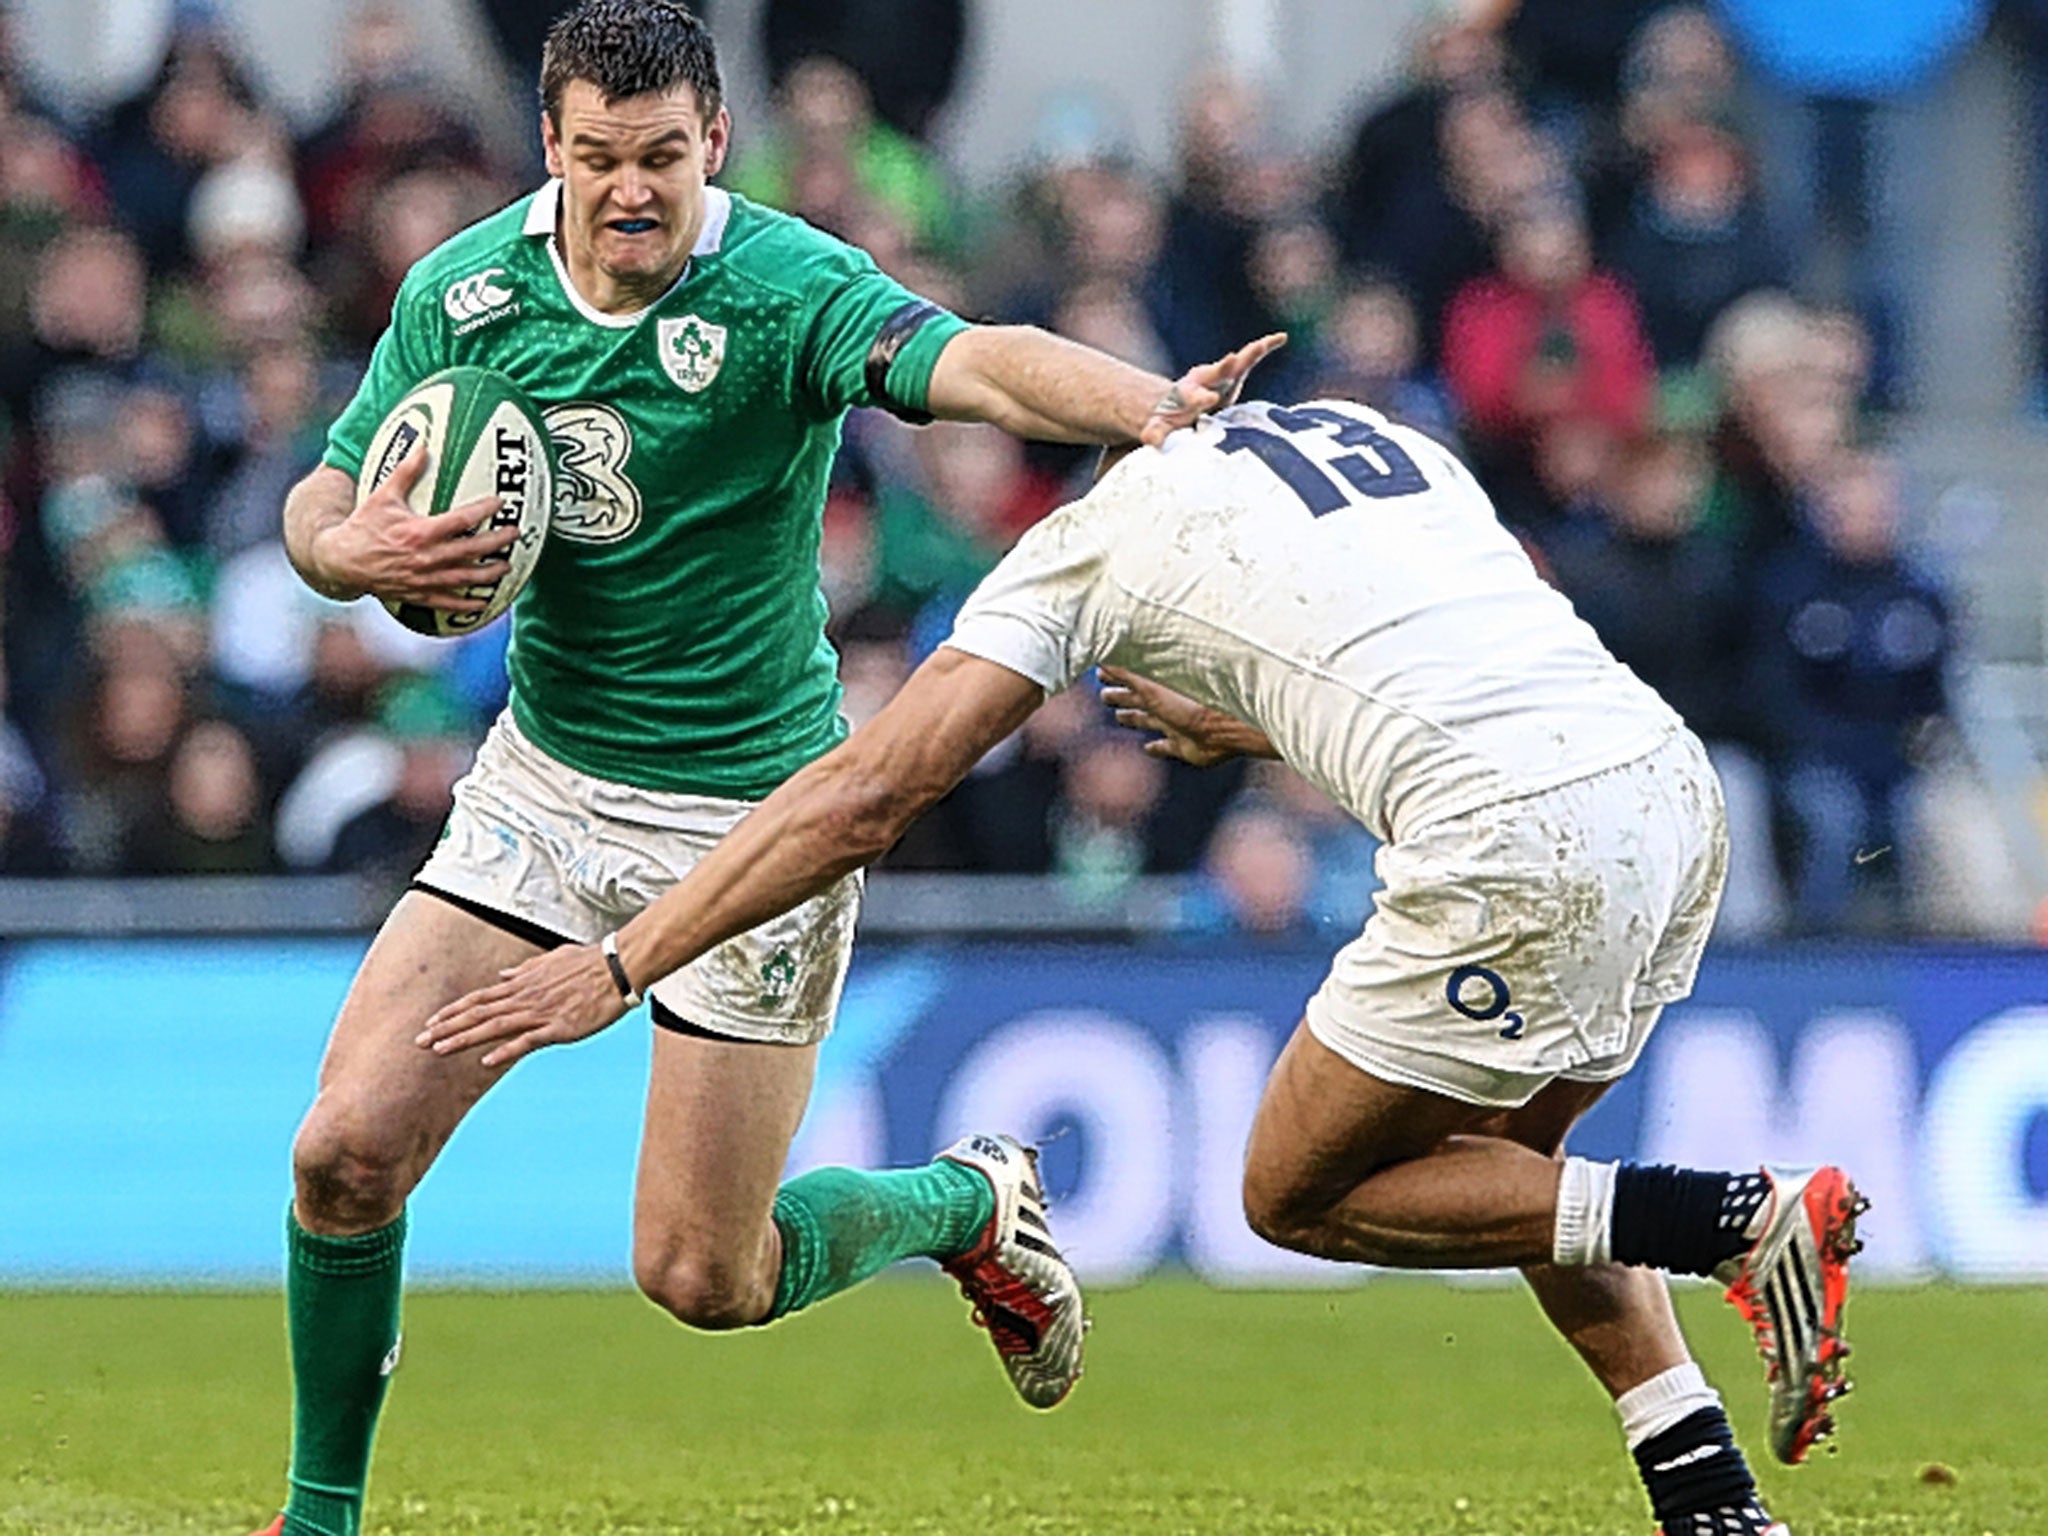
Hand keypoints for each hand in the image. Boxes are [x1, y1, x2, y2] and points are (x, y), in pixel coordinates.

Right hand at [313, 446, 519, 610]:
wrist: (342, 561)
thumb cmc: (364, 526)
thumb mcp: (383, 496)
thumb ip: (406, 472)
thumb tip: (423, 445)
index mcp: (420, 532)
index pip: (461, 521)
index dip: (484, 510)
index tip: (500, 502)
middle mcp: (425, 558)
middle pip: (471, 551)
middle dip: (497, 542)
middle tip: (515, 534)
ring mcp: (423, 580)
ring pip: (465, 579)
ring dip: (489, 574)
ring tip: (506, 566)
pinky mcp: (418, 595)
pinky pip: (447, 603)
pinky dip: (467, 606)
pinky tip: (483, 605)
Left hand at [415, 942, 628, 1068]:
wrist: (618, 967)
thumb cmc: (590, 962)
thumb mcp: (552, 960)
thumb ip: (525, 969)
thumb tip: (503, 973)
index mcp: (523, 983)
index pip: (480, 998)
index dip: (454, 1011)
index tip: (432, 1022)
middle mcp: (524, 997)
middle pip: (478, 1013)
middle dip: (447, 1027)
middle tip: (420, 1041)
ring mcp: (540, 1012)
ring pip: (493, 1026)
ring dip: (464, 1039)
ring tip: (439, 1050)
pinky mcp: (558, 1027)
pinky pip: (527, 1041)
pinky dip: (505, 1050)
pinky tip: (485, 1062)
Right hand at [1099, 666, 1269, 767]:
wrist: (1224, 726)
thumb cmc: (1192, 701)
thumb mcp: (1152, 685)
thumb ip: (1127, 673)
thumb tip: (1103, 657)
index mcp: (1158, 687)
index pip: (1131, 678)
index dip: (1115, 675)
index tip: (1099, 673)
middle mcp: (1166, 704)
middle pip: (1138, 699)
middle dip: (1122, 696)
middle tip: (1105, 695)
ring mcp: (1176, 725)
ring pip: (1149, 720)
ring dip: (1135, 718)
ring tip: (1121, 717)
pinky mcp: (1184, 746)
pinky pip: (1166, 747)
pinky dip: (1156, 748)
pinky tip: (1149, 748)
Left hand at [1140, 332, 1287, 446]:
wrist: (1180, 400)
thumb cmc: (1172, 416)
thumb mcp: (1160, 425)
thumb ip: (1156, 432)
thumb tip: (1150, 439)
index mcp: (1189, 394)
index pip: (1195, 396)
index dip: (1201, 397)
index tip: (1208, 399)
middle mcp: (1205, 379)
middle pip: (1215, 372)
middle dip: (1224, 367)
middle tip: (1233, 358)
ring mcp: (1222, 374)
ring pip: (1237, 362)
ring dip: (1250, 353)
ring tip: (1264, 343)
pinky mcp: (1235, 373)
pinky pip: (1251, 358)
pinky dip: (1265, 347)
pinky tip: (1281, 337)